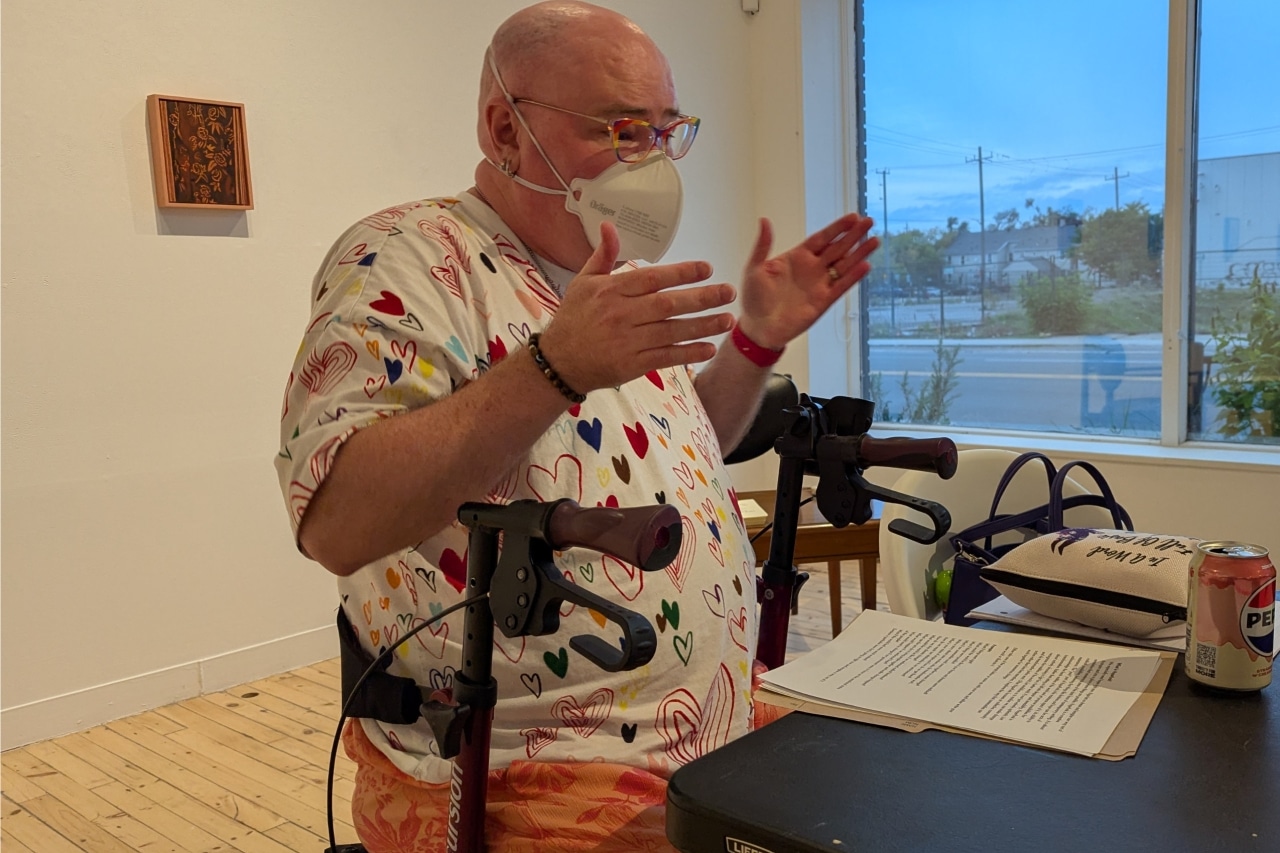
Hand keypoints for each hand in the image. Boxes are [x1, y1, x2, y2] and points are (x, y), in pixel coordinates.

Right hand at [538, 222, 736, 392]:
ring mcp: (627, 341)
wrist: (557, 362)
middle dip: (702, 298)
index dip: (682, 272)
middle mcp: (621, 314)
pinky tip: (709, 348)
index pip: (652, 278)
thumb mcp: (582, 282)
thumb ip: (603, 255)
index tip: (707, 268)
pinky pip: (665, 358)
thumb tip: (609, 226)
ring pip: (672, 331)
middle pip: (668, 304)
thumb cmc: (572, 319)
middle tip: (728, 292)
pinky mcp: (631, 365)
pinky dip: (688, 353)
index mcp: (611, 290)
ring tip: (728, 319)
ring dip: (703, 326)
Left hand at [737, 214, 879, 349]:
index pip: (821, 238)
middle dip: (854, 235)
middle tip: (869, 222)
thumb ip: (762, 245)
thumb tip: (763, 220)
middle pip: (837, 248)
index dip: (837, 228)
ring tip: (874, 241)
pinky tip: (865, 266)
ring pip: (844, 265)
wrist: (758, 328)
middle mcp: (811, 269)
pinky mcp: (823, 301)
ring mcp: (819, 285)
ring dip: (859, 253)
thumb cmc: (753, 299)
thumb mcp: (754, 268)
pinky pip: (841, 287)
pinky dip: (853, 277)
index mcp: (796, 257)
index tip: (852, 217)